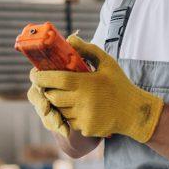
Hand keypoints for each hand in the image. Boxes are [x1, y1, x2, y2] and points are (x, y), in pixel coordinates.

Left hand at [31, 36, 163, 141]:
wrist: (134, 112)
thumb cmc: (120, 85)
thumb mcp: (107, 63)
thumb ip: (88, 50)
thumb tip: (70, 39)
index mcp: (86, 83)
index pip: (55, 79)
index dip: (41, 77)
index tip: (34, 74)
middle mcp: (82, 101)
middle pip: (52, 97)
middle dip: (48, 90)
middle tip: (50, 85)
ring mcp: (83, 117)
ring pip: (60, 110)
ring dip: (60, 103)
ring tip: (70, 96)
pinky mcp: (85, 129)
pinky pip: (70, 121)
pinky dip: (71, 115)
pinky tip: (82, 108)